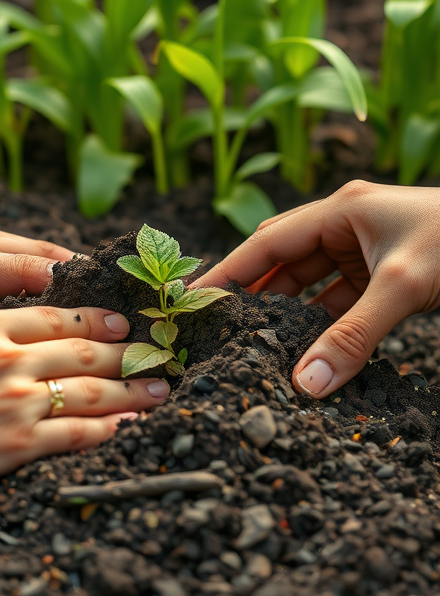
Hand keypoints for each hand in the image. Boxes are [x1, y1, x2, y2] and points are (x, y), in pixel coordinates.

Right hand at [0, 263, 169, 500]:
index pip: (55, 317)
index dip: (94, 317)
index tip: (122, 320)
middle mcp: (11, 361)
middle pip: (83, 350)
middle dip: (126, 350)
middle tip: (156, 351)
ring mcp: (17, 403)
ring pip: (88, 391)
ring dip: (130, 390)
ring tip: (160, 389)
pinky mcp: (15, 444)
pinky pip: (71, 434)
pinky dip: (103, 429)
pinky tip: (126, 425)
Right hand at [195, 180, 439, 397]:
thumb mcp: (402, 287)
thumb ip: (352, 336)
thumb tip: (306, 385)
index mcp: (341, 210)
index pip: (268, 242)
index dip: (229, 270)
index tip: (193, 298)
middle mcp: (347, 226)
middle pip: (285, 263)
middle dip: (254, 296)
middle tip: (217, 332)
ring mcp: (367, 251)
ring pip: (313, 287)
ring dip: (289, 316)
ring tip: (253, 348)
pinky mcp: (386, 277)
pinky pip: (342, 304)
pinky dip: (325, 326)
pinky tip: (307, 352)